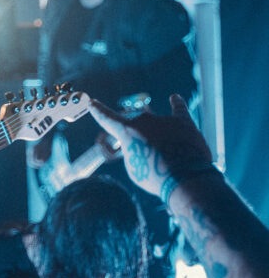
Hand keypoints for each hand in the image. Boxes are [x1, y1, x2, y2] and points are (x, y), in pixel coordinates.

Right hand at [88, 94, 211, 198]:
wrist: (185, 179)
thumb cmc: (155, 177)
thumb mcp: (134, 167)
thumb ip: (135, 150)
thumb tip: (147, 142)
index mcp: (126, 131)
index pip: (107, 118)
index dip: (98, 110)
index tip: (91, 102)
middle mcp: (143, 120)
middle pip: (135, 124)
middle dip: (139, 139)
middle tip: (149, 157)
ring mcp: (164, 119)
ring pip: (155, 123)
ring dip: (157, 135)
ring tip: (166, 153)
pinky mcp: (183, 123)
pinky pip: (179, 109)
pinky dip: (176, 104)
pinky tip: (175, 98)